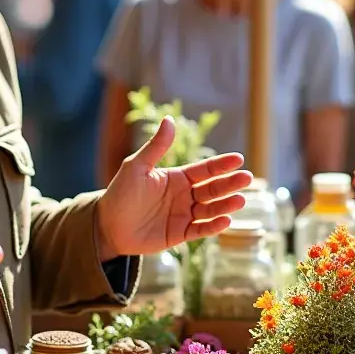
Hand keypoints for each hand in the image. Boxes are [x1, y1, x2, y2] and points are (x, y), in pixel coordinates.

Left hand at [95, 116, 251, 258]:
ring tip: (240, 200)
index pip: (205, 170)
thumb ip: (156, 147)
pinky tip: (225, 220)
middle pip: (213, 188)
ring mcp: (183, 215)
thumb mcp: (136, 166)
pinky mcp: (180, 234)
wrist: (107, 225)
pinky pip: (200, 230)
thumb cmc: (120, 193)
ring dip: (226, 205)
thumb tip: (169, 119)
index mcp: (177, 178)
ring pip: (210, 209)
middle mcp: (184, 196)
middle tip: (248, 178)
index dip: (221, 165)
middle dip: (230, 184)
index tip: (238, 159)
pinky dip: (213, 226)